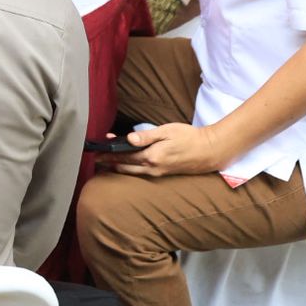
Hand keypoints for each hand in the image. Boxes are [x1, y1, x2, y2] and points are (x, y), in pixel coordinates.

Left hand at [99, 123, 228, 176]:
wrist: (209, 151)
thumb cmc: (189, 137)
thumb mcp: (167, 131)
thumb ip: (146, 136)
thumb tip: (128, 138)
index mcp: (151, 157)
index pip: (123, 156)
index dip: (109, 153)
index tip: (96, 152)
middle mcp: (152, 168)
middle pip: (124, 167)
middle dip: (110, 162)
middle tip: (96, 158)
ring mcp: (158, 173)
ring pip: (132, 172)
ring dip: (118, 166)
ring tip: (107, 161)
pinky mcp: (163, 174)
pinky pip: (141, 173)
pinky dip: (130, 168)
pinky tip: (126, 163)